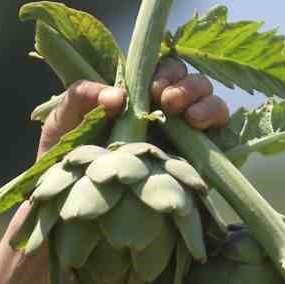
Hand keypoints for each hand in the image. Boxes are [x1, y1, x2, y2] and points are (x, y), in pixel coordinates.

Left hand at [36, 58, 230, 156]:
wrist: (74, 212)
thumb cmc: (67, 164)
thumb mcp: (62, 123)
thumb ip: (79, 97)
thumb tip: (117, 96)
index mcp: (138, 98)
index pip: (165, 71)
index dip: (166, 71)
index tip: (152, 87)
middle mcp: (167, 115)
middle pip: (193, 83)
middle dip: (186, 85)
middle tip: (166, 101)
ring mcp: (186, 139)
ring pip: (212, 104)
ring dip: (205, 102)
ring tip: (187, 117)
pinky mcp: (200, 164)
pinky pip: (221, 136)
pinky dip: (216, 123)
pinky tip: (199, 129)